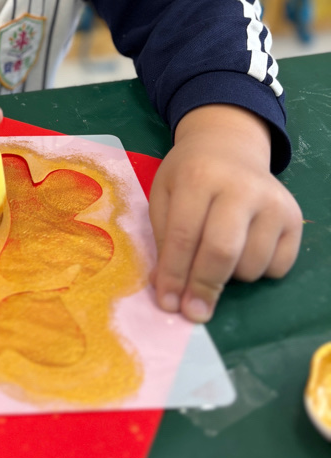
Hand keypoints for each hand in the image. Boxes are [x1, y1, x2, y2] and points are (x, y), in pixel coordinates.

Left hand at [148, 105, 302, 322]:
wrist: (228, 146)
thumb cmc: (189, 174)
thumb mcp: (164, 193)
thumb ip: (164, 238)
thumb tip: (168, 290)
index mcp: (198, 176)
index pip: (184, 235)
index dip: (174, 274)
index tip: (168, 304)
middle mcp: (240, 187)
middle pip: (222, 252)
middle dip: (204, 287)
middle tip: (193, 311)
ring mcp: (272, 202)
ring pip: (251, 265)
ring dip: (229, 278)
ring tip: (216, 255)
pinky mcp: (294, 217)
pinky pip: (277, 267)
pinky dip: (257, 271)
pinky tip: (243, 248)